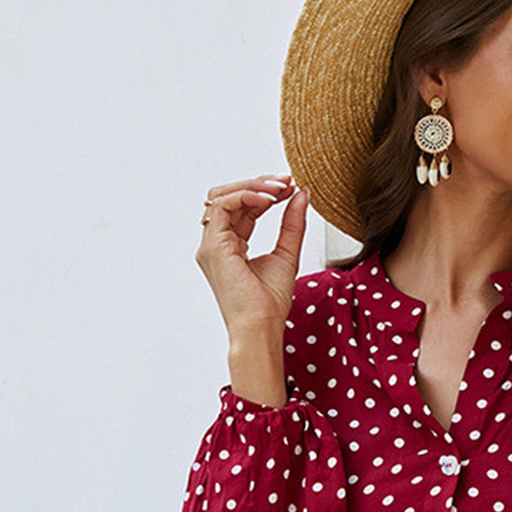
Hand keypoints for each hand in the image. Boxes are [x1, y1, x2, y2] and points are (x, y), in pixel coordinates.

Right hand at [196, 173, 308, 344]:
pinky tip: (269, 199)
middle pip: (228, 196)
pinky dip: (247, 196)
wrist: (261, 328)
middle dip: (258, 184)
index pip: (242, 207)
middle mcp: (215, 243)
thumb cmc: (270, 305)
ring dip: (253, 187)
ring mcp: (210, 245)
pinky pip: (223, 205)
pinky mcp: (213, 247)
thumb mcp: (287, 254)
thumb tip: (300, 195)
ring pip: (222, 196)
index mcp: (230, 246)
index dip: (265, 192)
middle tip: (285, 182)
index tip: (290, 187)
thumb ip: (292, 224)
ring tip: (280, 189)